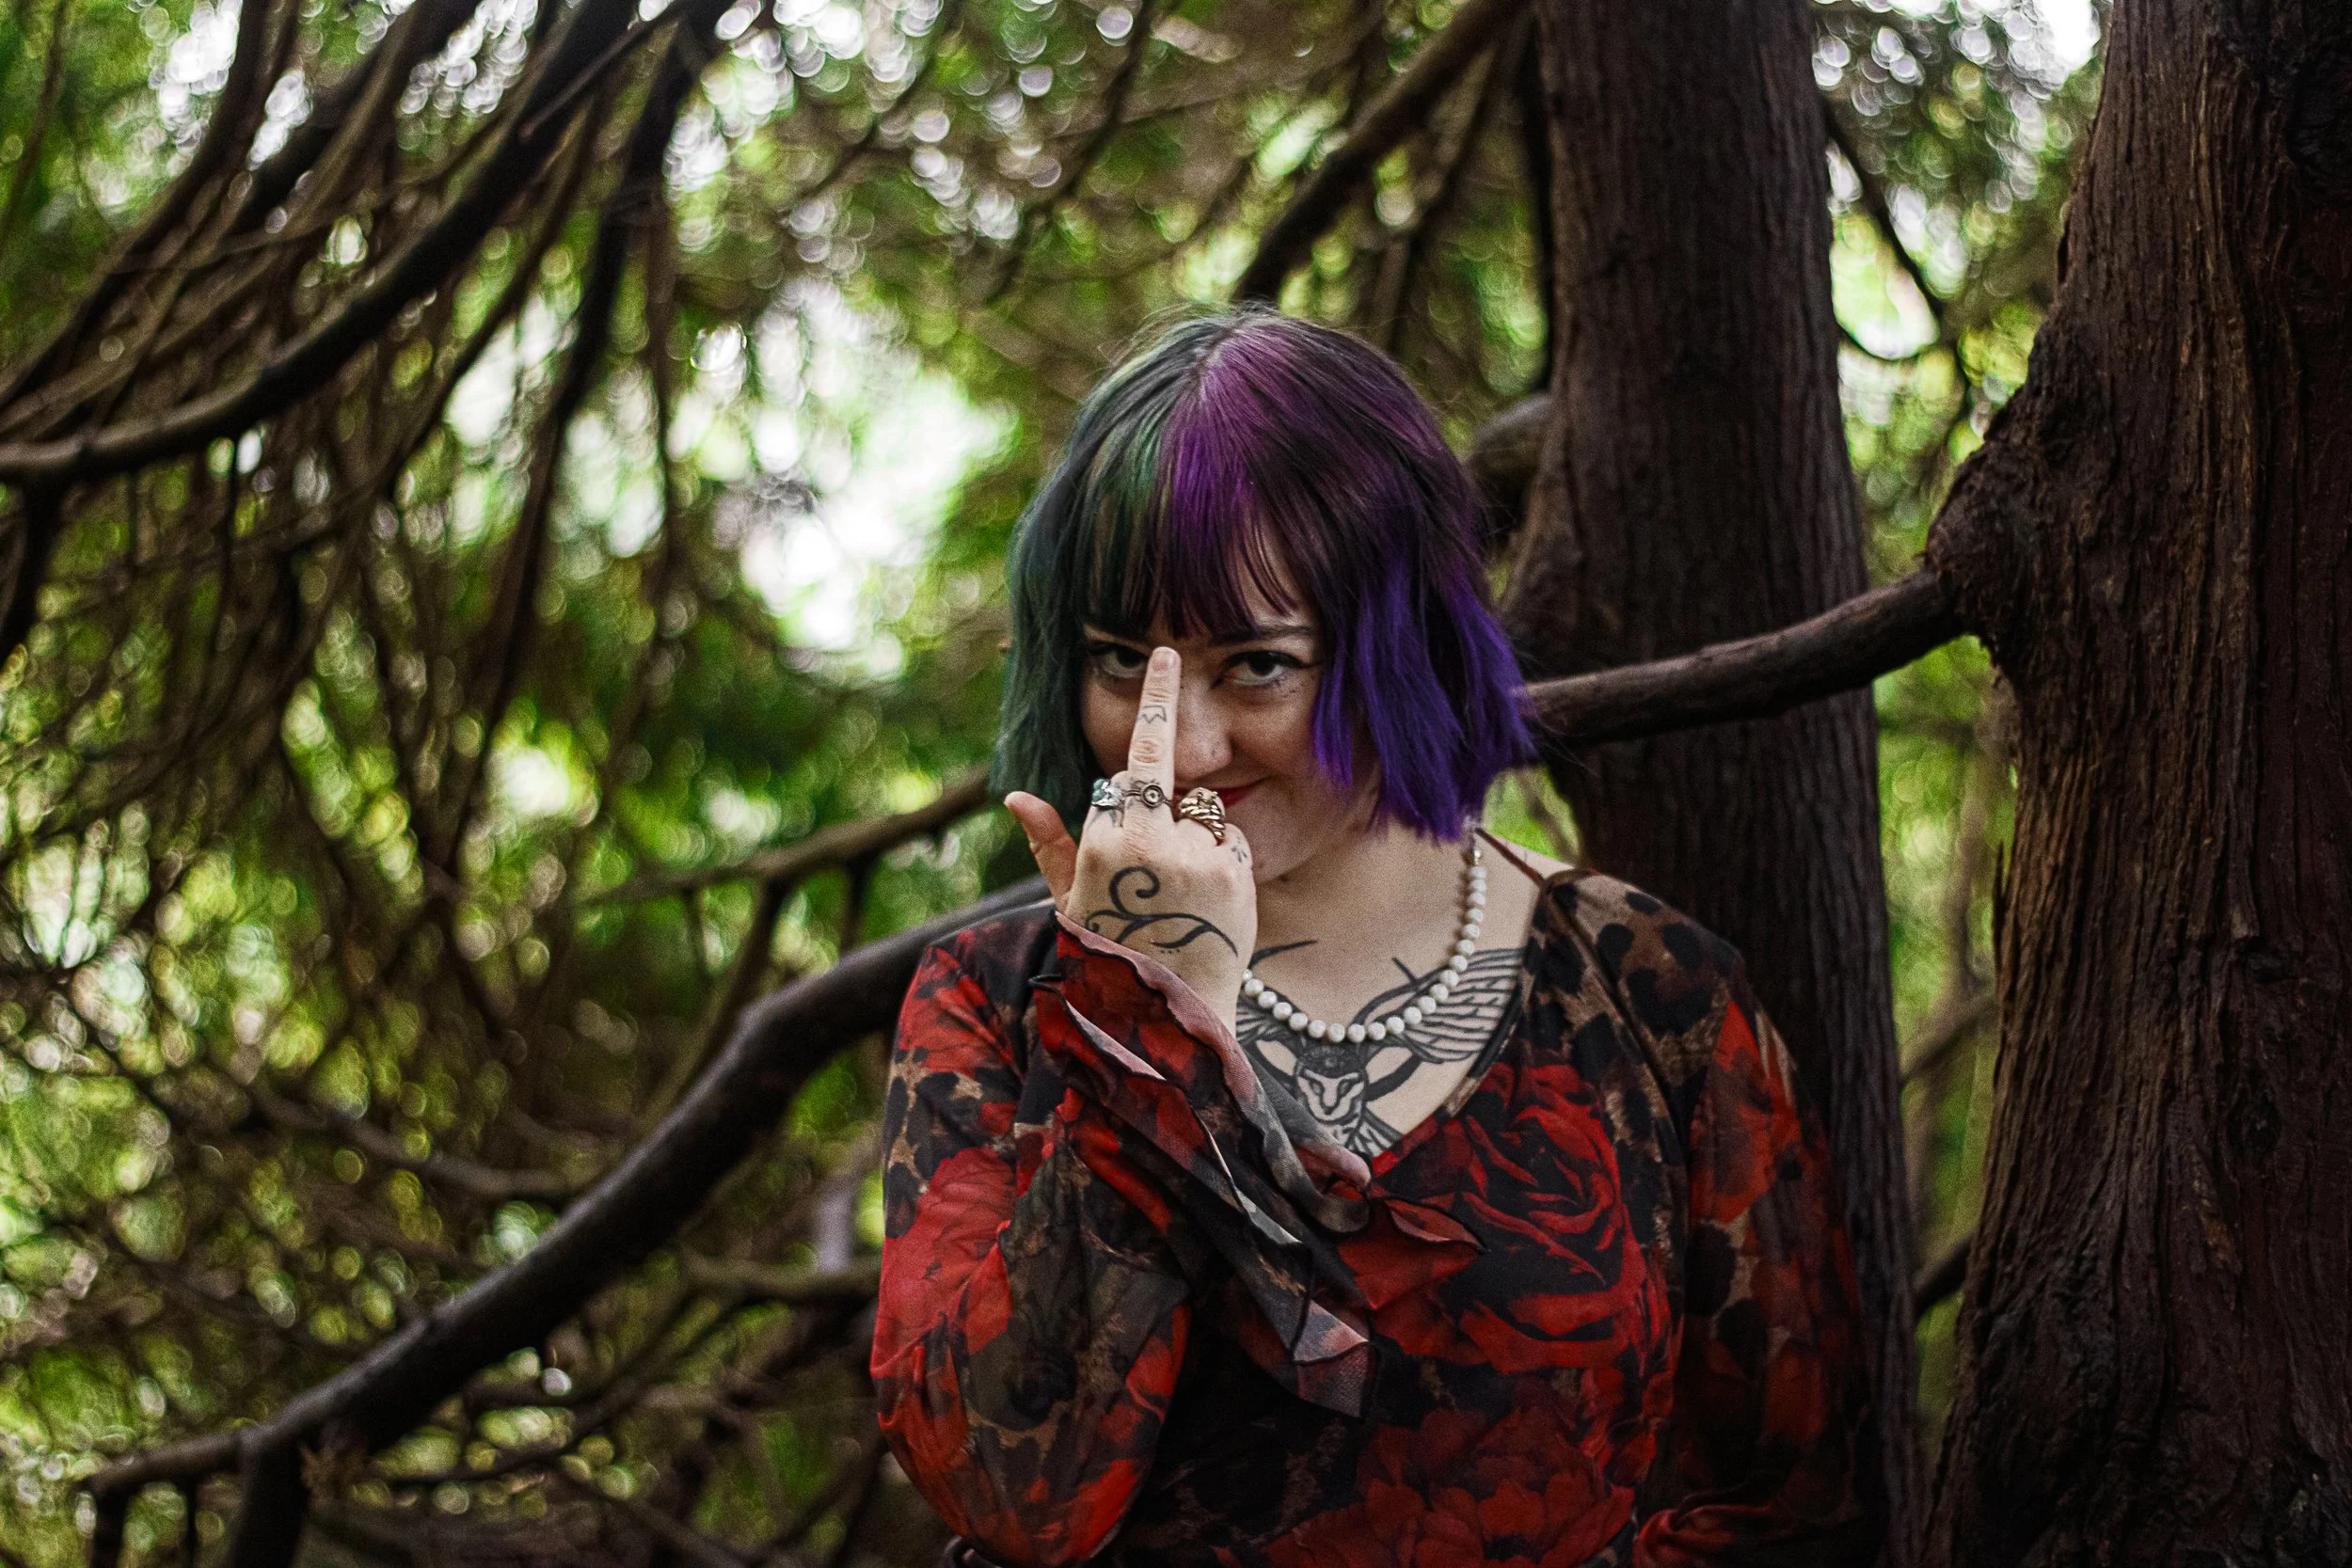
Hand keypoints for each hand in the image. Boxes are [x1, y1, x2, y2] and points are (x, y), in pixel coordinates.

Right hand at [1004, 647, 1257, 1029]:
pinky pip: (1232, 842)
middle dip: (1160, 817)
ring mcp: (1198, 856)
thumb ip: (1049, 844)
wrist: (1168, 1019)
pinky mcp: (1237, 873)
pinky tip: (1208, 906)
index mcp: (1104, 843)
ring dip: (1196, 842)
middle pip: (1164, 790)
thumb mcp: (1069, 904)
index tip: (1170, 653)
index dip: (1149, 720)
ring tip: (1181, 900)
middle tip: (1154, 879)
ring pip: (1203, 815)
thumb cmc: (1109, 958)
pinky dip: (1225, 864)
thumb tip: (1015, 796)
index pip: (1128, 772)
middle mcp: (1151, 841)